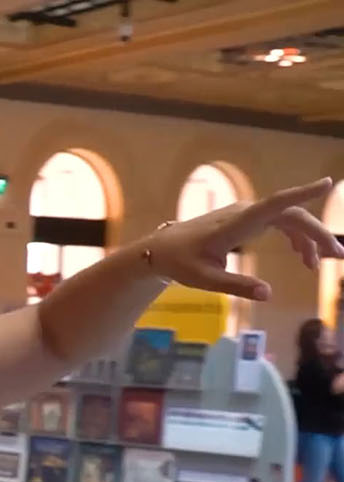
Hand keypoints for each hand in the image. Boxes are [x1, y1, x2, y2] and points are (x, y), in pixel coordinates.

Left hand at [146, 177, 338, 300]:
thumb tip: (268, 294)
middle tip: (336, 256)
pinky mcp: (244, 220)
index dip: (301, 194)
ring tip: (318, 263)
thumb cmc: (180, 263)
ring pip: (287, 219)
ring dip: (308, 237)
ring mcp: (245, 215)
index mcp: (236, 224)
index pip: (275, 205)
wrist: (160, 250)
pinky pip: (277, 222)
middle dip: (317, 233)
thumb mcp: (205, 279)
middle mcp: (244, 213)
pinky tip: (302, 256)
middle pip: (291, 216)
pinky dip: (294, 237)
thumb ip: (236, 285)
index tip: (326, 183)